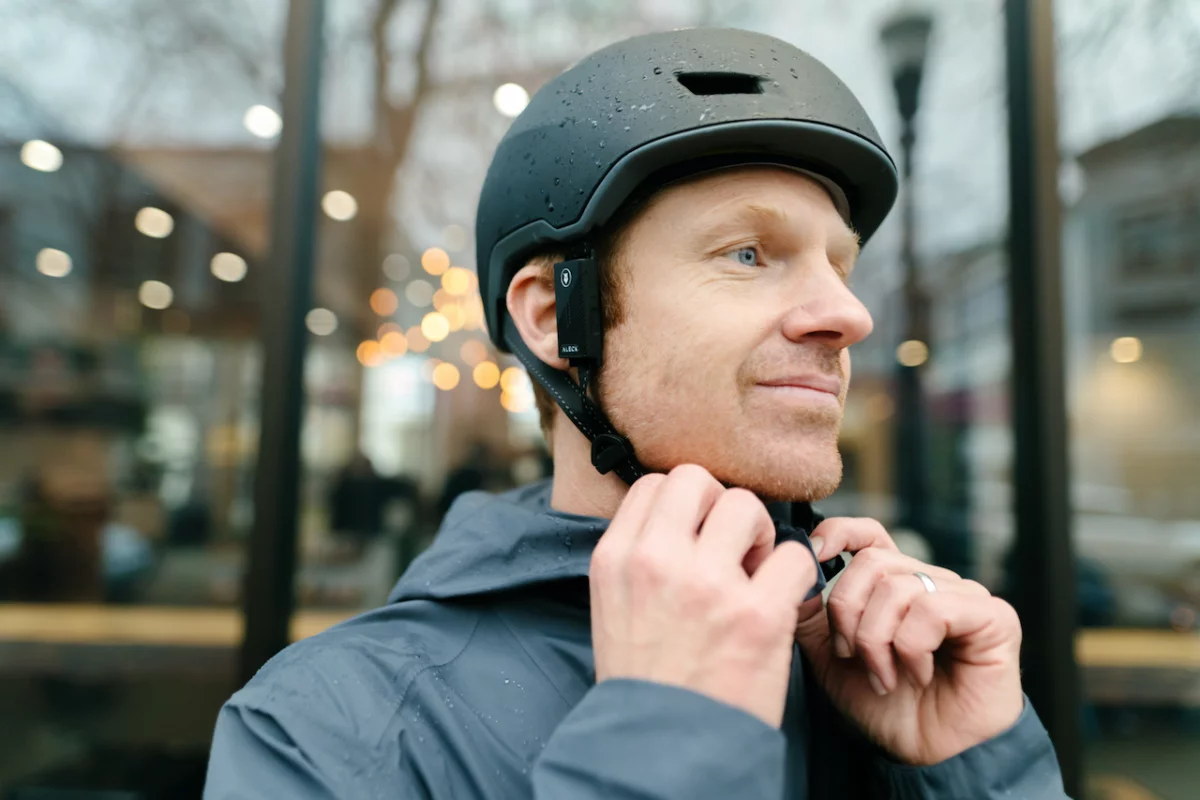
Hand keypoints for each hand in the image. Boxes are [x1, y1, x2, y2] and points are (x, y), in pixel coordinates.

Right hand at [590, 465, 817, 727]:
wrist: (661, 753)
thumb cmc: (645, 682)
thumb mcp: (614, 608)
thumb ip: (640, 558)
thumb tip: (684, 518)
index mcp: (615, 558)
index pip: (655, 484)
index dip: (685, 504)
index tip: (698, 537)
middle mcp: (656, 561)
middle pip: (697, 478)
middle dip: (721, 506)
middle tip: (731, 549)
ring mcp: (707, 585)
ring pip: (747, 505)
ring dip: (760, 534)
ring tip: (755, 575)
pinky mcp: (756, 614)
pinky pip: (794, 556)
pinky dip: (795, 576)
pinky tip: (780, 604)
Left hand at [793, 518, 1024, 764]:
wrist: (926, 755)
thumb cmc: (885, 706)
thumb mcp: (830, 655)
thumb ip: (809, 612)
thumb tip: (796, 567)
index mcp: (895, 584)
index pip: (868, 533)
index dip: (838, 535)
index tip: (813, 556)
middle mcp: (931, 581)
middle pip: (872, 562)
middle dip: (847, 613)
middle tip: (850, 656)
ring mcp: (965, 596)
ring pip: (897, 587)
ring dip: (876, 640)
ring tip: (884, 675)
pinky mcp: (994, 617)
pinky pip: (932, 609)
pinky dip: (912, 648)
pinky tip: (918, 675)